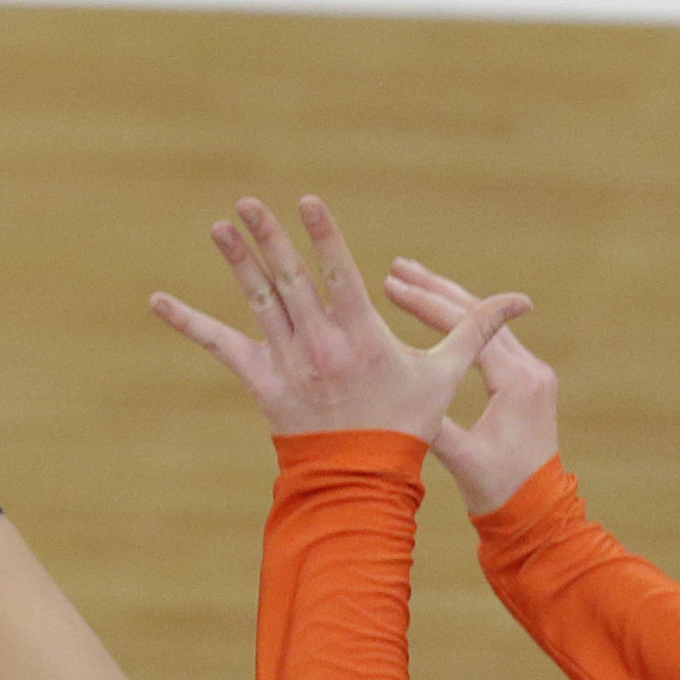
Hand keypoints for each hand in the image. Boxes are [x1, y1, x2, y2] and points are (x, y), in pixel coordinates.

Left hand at [153, 195, 527, 444]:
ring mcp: (286, 363)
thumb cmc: (406, 421)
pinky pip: (218, 345)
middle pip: (289, 281)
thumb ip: (475, 330)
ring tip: (220, 227)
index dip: (324, 236)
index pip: (339, 275)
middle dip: (269, 238)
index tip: (308, 201)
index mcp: (360, 336)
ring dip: (236, 262)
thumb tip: (522, 302)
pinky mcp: (259, 381)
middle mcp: (318, 345)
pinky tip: (157, 299)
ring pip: (256, 302)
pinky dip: (187, 321)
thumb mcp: (443, 374)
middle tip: (248, 203)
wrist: (362, 479)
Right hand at [383, 256, 562, 516]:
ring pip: (484, 323)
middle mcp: (530, 371)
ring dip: (447, 299)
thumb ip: (432, 424)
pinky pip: (490, 339)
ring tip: (409, 277)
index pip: (467, 329)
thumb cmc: (502, 490)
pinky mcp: (527, 381)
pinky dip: (460, 321)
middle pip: (478, 315)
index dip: (425, 305)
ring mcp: (532, 374)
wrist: (541, 513)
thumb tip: (389, 393)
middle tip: (397, 266)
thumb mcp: (462, 459)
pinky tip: (434, 310)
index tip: (391, 285)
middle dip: (435, 289)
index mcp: (517, 383)